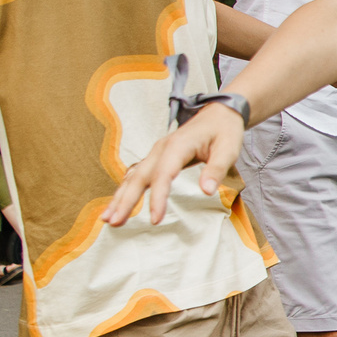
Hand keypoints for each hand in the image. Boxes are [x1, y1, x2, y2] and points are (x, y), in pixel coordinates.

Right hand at [105, 103, 246, 227]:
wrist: (220, 113)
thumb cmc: (225, 131)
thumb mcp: (228, 150)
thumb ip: (216, 170)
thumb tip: (206, 191)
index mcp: (178, 146)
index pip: (163, 175)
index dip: (157, 198)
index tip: (155, 220)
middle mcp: (161, 149)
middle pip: (139, 177)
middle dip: (125, 200)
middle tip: (114, 222)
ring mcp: (156, 153)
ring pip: (133, 176)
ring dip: (120, 197)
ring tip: (107, 218)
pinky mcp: (157, 158)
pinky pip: (137, 175)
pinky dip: (126, 190)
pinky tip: (117, 204)